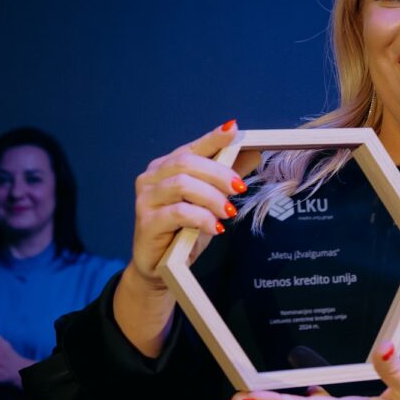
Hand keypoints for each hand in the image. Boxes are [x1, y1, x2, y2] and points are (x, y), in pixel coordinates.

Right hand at [116, 120, 251, 355]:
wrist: (161, 268)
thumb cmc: (184, 231)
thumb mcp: (210, 203)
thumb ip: (227, 177)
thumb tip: (253, 152)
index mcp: (166, 167)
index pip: (192, 147)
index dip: (212, 138)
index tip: (233, 131)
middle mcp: (152, 178)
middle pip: (187, 163)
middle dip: (219, 173)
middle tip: (240, 188)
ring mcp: (146, 199)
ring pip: (182, 185)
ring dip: (212, 197)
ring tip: (228, 212)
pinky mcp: (147, 222)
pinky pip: (179, 212)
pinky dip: (202, 217)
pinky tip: (214, 227)